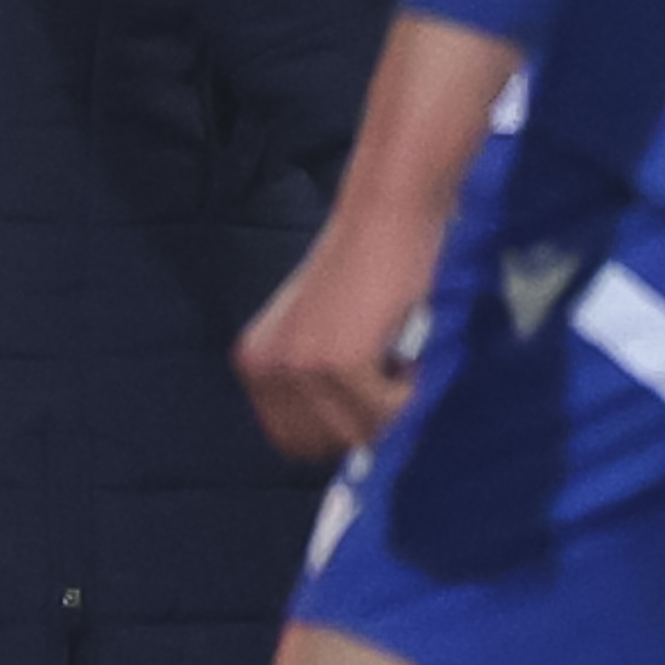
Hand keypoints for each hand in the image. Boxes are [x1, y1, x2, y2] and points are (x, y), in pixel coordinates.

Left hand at [234, 201, 441, 462]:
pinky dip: (410, 390)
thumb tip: (351, 448)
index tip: (371, 396)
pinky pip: (386, 411)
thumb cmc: (368, 268)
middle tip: (390, 376)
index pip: (293, 441)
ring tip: (399, 358)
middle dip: (367, 423)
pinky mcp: (340, 362)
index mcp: (254, 363)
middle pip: (324, 445)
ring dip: (393, 405)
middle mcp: (265, 368)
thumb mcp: (321, 330)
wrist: (387, 217)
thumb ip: (315, 382)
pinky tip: (407, 350)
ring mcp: (299, 367)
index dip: (341, 430)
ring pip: (359, 432)